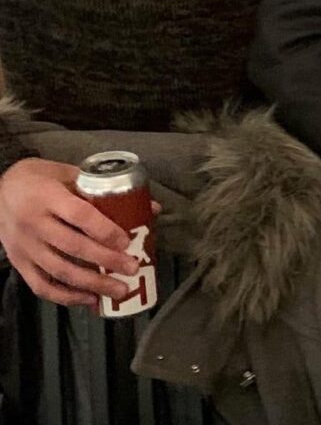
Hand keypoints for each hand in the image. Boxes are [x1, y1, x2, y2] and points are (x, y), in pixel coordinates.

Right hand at [0, 158, 139, 306]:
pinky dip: (66, 297)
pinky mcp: (18, 263)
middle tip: (132, 269)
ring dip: (91, 284)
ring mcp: (24, 246)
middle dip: (105, 261)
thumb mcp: (67, 172)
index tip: (127, 241)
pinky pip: (41, 285)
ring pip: (58, 270)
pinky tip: (90, 300)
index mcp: (48, 197)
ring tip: (119, 291)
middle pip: (72, 246)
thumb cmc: (38, 179)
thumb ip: (103, 188)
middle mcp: (33, 223)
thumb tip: (150, 207)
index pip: (79, 215)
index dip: (104, 230)